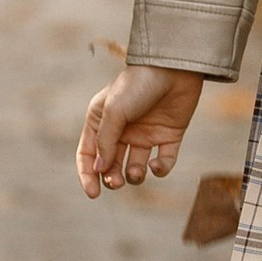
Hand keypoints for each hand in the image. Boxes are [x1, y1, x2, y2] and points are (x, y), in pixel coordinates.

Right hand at [78, 64, 202, 197]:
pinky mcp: (168, 136)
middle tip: (116, 182)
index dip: (87, 175)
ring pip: (135, 167)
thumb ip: (105, 142)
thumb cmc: (138, 85)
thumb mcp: (114, 112)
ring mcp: (145, 134)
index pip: (88, 154)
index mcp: (101, 121)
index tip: (93, 193)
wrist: (174, 67)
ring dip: (134, 175)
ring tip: (137, 171)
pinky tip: (156, 165)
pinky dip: (160, 169)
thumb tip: (99, 170)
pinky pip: (163, 161)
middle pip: (111, 165)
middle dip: (112, 178)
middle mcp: (121, 130)